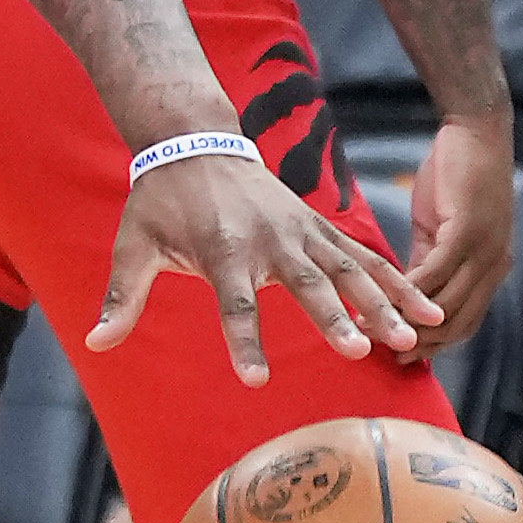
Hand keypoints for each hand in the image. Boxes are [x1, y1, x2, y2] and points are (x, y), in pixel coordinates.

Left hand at [88, 147, 431, 383]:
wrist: (196, 144)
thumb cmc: (162, 203)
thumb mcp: (135, 246)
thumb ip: (122, 297)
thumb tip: (94, 343)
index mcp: (223, 249)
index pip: (233, 303)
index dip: (242, 339)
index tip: (254, 379)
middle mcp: (270, 240)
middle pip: (306, 284)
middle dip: (333, 317)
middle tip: (358, 351)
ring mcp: (302, 231)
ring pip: (349, 269)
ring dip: (380, 303)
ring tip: (407, 337)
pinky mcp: (321, 227)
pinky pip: (366, 256)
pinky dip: (397, 281)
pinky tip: (428, 311)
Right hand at [400, 109, 514, 344]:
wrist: (477, 130)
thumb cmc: (457, 175)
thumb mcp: (440, 226)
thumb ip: (428, 259)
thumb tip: (406, 290)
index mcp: (489, 268)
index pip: (464, 323)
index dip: (433, 346)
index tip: (398, 356)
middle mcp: (494, 266)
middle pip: (458, 323)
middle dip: (420, 345)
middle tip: (383, 354)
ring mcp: (485, 250)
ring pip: (446, 304)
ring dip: (407, 321)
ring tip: (371, 327)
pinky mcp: (468, 231)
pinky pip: (436, 272)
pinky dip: (407, 291)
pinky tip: (380, 296)